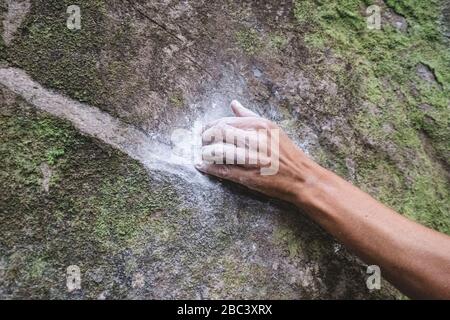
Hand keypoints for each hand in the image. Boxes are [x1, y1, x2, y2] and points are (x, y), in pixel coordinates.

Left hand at [195, 100, 322, 204]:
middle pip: (220, 134)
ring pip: (219, 151)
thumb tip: (233, 103)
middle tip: (201, 142)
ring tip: (203, 154)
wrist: (301, 177)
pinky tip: (202, 166)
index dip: (210, 126)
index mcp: (260, 125)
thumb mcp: (272, 128)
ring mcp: (252, 159)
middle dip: (205, 138)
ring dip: (206, 153)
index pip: (225, 121)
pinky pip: (223, 170)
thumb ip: (250, 116)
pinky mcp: (249, 177)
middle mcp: (256, 140)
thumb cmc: (286, 152)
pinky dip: (209, 168)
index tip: (204, 130)